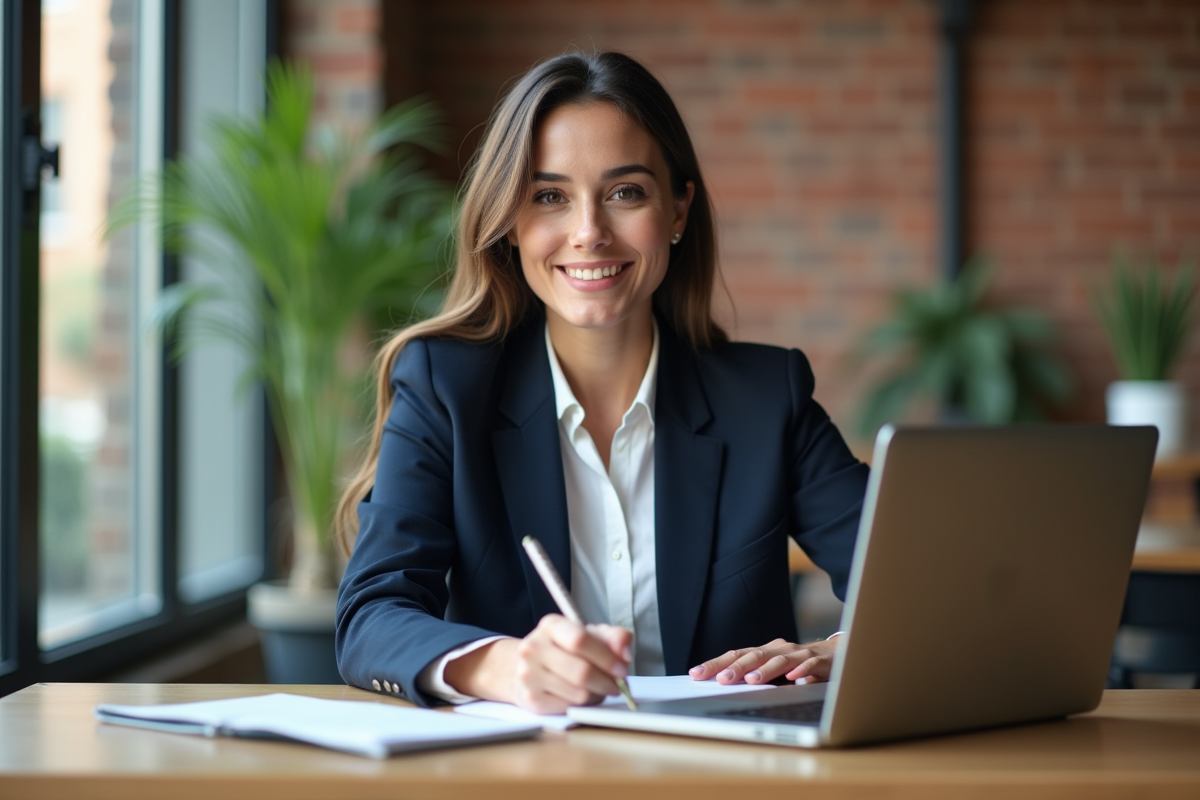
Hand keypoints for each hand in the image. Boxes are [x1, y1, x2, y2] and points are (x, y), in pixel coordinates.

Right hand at [445, 615, 631, 713]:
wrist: (528, 668)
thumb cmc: (565, 650)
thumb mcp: (590, 635)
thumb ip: (613, 637)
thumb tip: (624, 652)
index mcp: (550, 625)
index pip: (580, 640)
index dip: (606, 657)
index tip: (622, 668)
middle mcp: (533, 647)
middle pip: (581, 672)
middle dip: (606, 681)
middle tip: (617, 685)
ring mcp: (528, 674)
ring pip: (578, 693)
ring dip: (596, 694)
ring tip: (596, 688)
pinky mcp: (530, 699)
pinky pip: (568, 707)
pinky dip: (581, 705)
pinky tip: (581, 696)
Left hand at [687, 635, 840, 685]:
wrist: (838, 654)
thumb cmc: (799, 665)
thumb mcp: (775, 673)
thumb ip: (756, 678)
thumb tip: (724, 689)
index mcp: (764, 652)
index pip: (735, 655)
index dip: (715, 664)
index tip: (695, 674)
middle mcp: (778, 649)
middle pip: (753, 656)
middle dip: (735, 668)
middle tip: (720, 679)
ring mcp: (798, 653)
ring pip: (779, 660)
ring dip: (765, 670)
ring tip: (751, 680)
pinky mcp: (819, 660)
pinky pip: (809, 664)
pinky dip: (802, 670)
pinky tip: (794, 679)